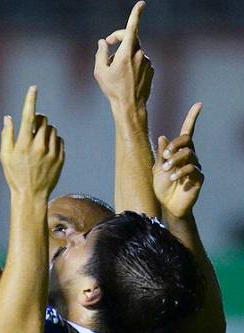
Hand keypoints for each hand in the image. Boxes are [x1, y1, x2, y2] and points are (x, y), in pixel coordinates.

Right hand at [0, 86, 64, 197]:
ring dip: (45, 131)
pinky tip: (46, 151)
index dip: (31, 100)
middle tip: (32, 129)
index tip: (34, 88)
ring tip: (38, 143)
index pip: (28, 116)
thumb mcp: (4, 157)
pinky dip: (53, 140)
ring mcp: (52, 151)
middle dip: (38, 121)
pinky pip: (59, 139)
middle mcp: (39, 146)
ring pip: (52, 129)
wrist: (31, 195)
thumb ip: (6, 136)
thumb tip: (8, 118)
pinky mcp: (61, 157)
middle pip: (43, 120)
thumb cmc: (14, 175)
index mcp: (23, 144)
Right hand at [94, 1, 152, 109]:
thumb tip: (102, 42)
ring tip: (115, 71)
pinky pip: (139, 60)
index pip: (132, 28)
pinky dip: (131, 63)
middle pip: (130, 37)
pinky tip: (125, 77)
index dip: (136, 14)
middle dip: (118, 36)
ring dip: (123, 54)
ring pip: (133, 51)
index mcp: (126, 53)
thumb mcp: (99, 71)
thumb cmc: (113, 89)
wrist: (130, 105)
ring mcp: (147, 61)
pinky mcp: (150, 68)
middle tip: (107, 43)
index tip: (142, 4)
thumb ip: (100, 53)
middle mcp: (139, 54)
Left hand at [154, 103, 202, 217]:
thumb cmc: (161, 187)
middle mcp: (190, 156)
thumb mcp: (157, 168)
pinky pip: (192, 168)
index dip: (193, 118)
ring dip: (175, 161)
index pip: (188, 132)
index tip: (199, 104)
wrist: (166, 205)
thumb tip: (163, 136)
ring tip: (166, 171)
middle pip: (186, 141)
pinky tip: (174, 178)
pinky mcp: (198, 178)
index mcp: (179, 152)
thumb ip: (162, 154)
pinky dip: (181, 171)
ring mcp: (195, 166)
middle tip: (164, 157)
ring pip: (188, 154)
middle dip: (174, 146)